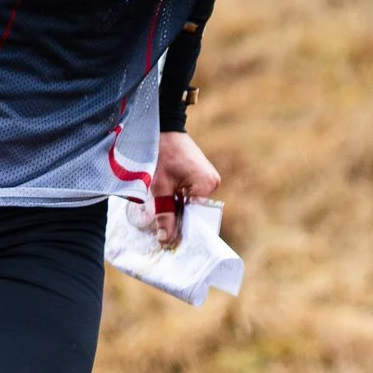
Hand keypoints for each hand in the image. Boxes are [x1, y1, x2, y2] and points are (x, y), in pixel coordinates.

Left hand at [151, 130, 219, 244]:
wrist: (163, 131)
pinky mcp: (204, 177)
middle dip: (182, 221)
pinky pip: (195, 197)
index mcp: (206, 185)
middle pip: (198, 213)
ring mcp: (210, 180)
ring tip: (165, 219)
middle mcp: (213, 183)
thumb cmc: (161, 155)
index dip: (183, 229)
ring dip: (181, 211)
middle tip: (164, 234)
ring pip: (195, 206)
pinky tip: (171, 205)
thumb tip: (165, 240)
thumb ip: (164, 214)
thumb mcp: (159, 187)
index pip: (197, 217)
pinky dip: (183, 202)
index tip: (169, 241)